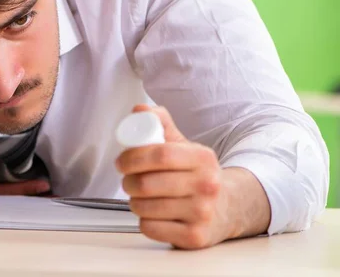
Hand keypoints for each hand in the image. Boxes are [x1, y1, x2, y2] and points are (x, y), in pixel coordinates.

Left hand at [116, 104, 264, 248]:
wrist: (228, 207)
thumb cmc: (197, 174)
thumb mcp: (184, 145)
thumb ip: (160, 123)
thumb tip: (138, 110)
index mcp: (203, 158)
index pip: (160, 154)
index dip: (132, 157)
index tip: (121, 161)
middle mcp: (207, 185)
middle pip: (148, 183)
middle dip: (128, 182)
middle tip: (126, 181)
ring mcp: (203, 213)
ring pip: (146, 208)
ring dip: (134, 202)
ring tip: (139, 197)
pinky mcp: (195, 237)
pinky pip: (152, 228)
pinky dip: (144, 221)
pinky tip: (153, 215)